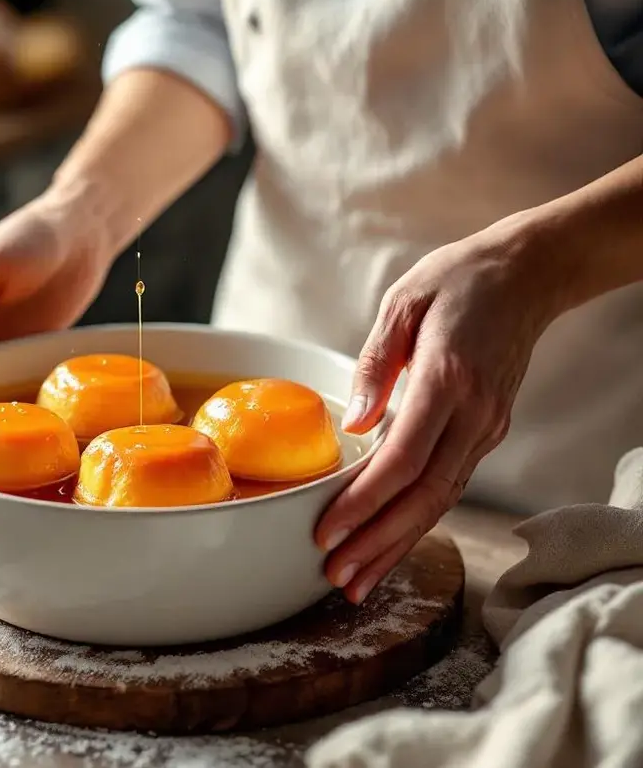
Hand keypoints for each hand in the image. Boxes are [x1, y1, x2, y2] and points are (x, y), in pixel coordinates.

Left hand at [314, 218, 566, 602]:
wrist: (528, 275)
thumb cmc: (458, 281)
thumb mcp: (405, 303)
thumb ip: (376, 363)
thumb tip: (353, 421)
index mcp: (448, 380)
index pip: (404, 459)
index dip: (364, 502)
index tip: (327, 530)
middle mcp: (474, 414)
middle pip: (424, 496)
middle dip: (376, 541)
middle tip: (335, 575)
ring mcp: (487, 427)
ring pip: (440, 501)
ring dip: (397, 544)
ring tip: (357, 580)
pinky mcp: (487, 431)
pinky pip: (449, 487)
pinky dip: (418, 522)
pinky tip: (390, 545)